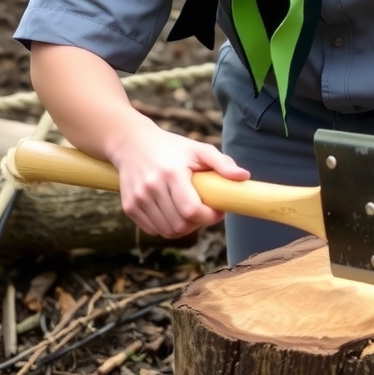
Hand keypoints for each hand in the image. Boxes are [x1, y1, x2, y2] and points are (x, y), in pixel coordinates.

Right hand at [109, 125, 249, 238]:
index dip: (209, 217)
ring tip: (190, 212)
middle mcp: (151, 187)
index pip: (191, 211)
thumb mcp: (199, 149)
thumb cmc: (172, 147)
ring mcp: (138, 198)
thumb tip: (244, 177)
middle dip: (198, 223)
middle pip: (180, 225)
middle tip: (204, 211)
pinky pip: (153, 230)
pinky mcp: (129, 207)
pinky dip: (166, 227)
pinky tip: (173, 212)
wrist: (131, 143)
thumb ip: (222, 163)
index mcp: (171, 173)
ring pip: (167, 231)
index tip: (218, 211)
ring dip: (183, 228)